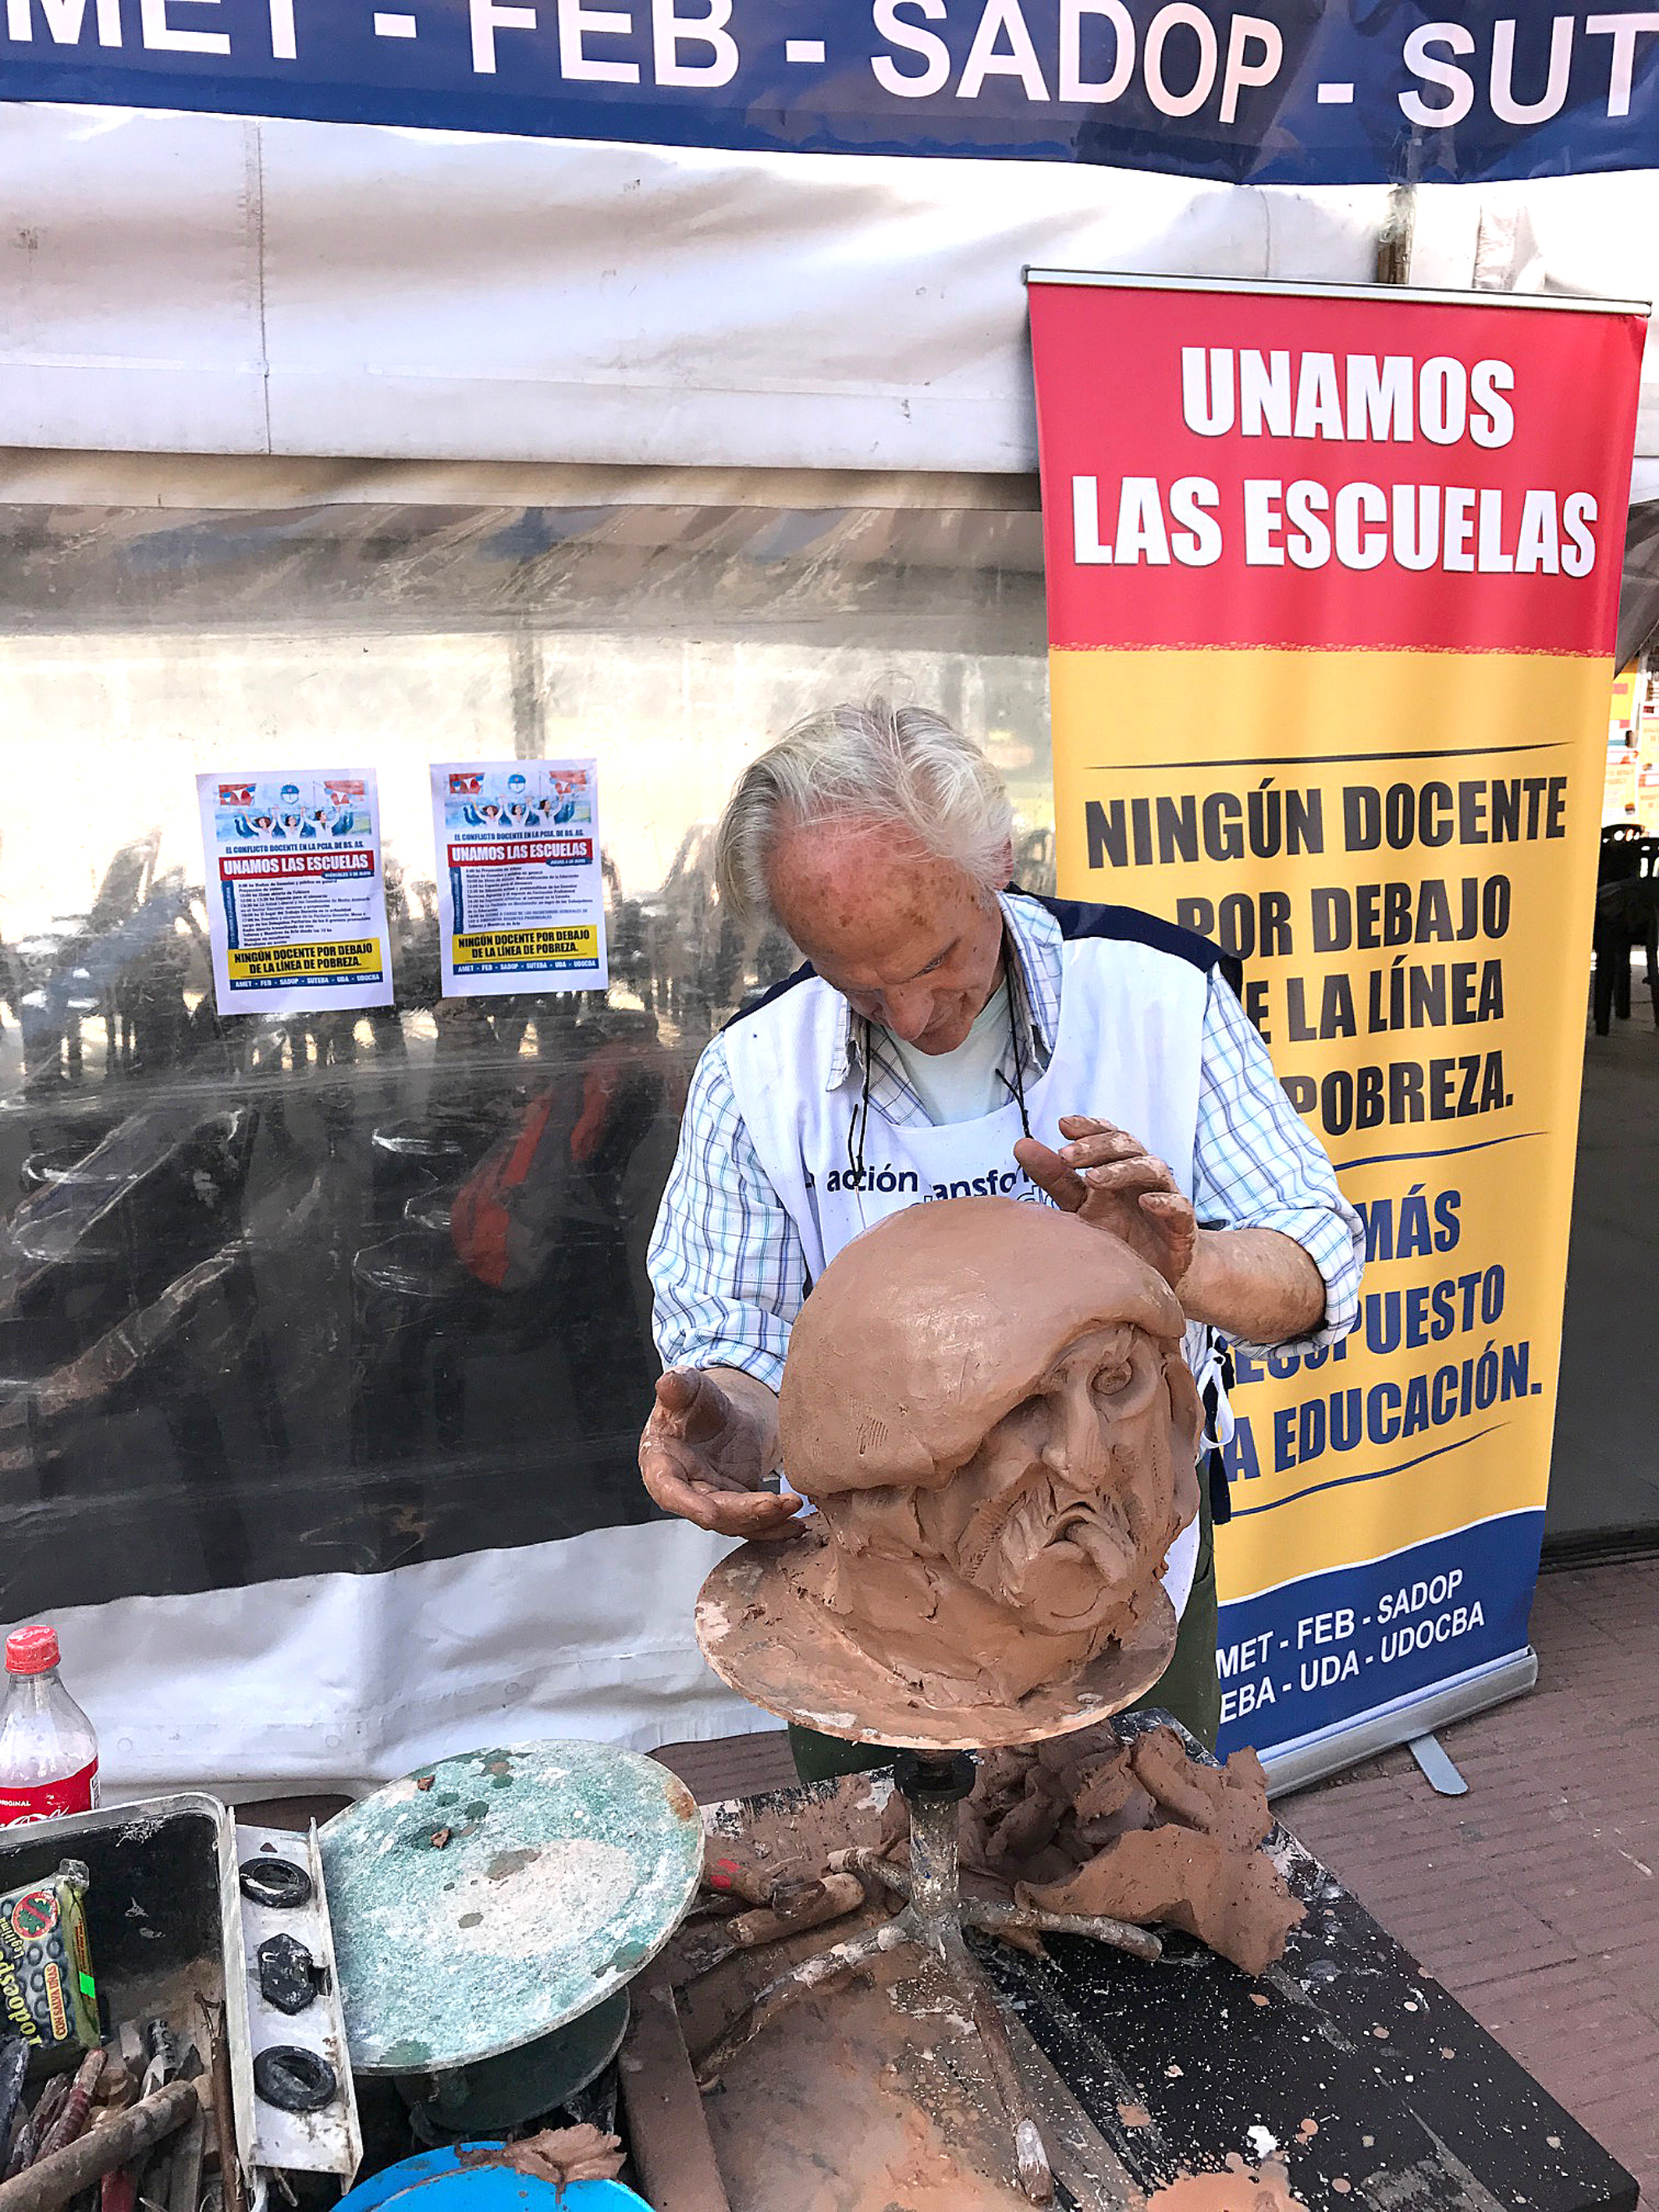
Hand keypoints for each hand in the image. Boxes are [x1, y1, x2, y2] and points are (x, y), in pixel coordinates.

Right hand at [639, 1368, 798, 1540]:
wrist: (720, 1411)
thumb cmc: (695, 1400)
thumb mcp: (686, 1386)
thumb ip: (678, 1386)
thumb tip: (668, 1382)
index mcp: (660, 1463)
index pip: (668, 1489)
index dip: (687, 1505)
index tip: (709, 1514)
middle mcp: (683, 1489)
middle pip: (710, 1510)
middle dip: (742, 1512)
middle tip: (772, 1503)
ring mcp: (712, 1499)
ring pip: (735, 1521)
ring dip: (765, 1519)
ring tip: (793, 1503)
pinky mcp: (736, 1504)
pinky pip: (753, 1521)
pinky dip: (775, 1524)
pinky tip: (796, 1523)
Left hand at [1013, 1115, 1197, 1289]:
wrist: (1162, 1273)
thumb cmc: (1121, 1233)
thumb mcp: (1083, 1206)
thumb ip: (1056, 1178)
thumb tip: (1021, 1145)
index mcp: (1118, 1168)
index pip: (1107, 1136)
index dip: (1088, 1128)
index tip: (1063, 1125)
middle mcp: (1142, 1178)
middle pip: (1127, 1146)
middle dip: (1096, 1146)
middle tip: (1067, 1156)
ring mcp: (1164, 1198)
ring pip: (1152, 1168)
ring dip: (1122, 1169)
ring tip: (1093, 1178)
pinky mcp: (1182, 1226)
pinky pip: (1179, 1207)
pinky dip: (1164, 1202)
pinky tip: (1146, 1202)